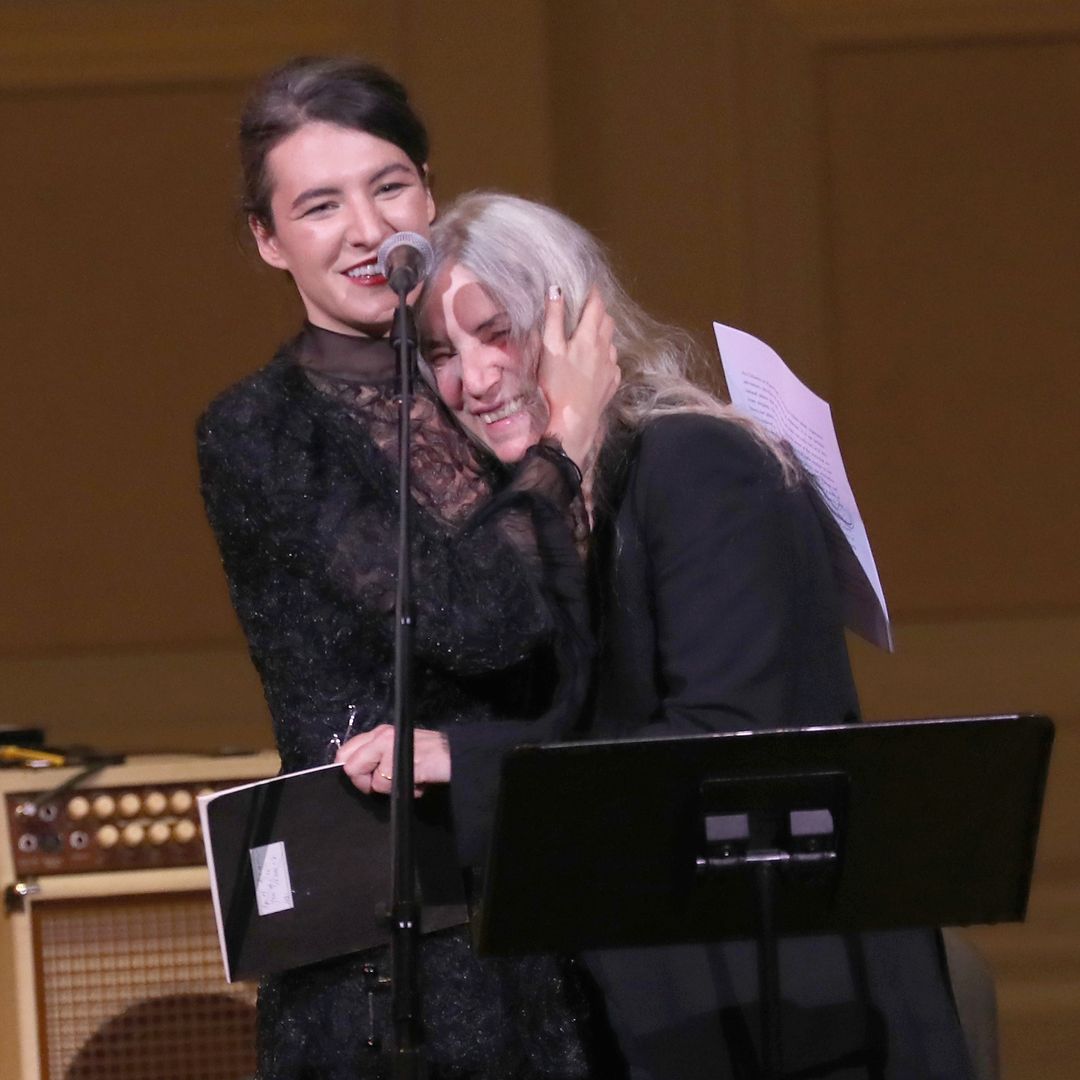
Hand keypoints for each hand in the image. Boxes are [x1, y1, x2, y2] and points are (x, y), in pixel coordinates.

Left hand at [335, 724, 450, 796]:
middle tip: (387, 783)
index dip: (354, 773)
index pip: (345, 752)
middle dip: (365, 782)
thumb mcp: (398, 753)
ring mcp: (387, 745)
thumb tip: (355, 775)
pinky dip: (399, 790)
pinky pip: (383, 784)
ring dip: (387, 787)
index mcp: (379, 732)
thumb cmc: (430, 758)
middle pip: (349, 766)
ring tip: (409, 779)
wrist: (456, 756)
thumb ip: (376, 759)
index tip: (370, 781)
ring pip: (366, 778)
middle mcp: (380, 734)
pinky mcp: (396, 758)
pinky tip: (417, 781)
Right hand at [539, 286, 619, 473]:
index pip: (596, 305)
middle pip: (607, 320)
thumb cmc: (556, 385)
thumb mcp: (549, 349)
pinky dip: (605, 354)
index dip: (593, 293)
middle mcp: (605, 348)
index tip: (588, 287)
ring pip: (611, 340)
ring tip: (589, 335)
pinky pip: (612, 361)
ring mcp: (611, 366)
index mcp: (589, 336)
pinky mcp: (612, 382)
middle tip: (586, 309)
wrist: (573, 422)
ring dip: (602, 333)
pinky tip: (594, 361)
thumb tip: (556, 290)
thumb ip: (553, 318)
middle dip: (598, 311)